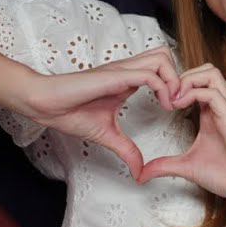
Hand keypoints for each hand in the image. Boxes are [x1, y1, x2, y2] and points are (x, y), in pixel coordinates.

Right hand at [22, 47, 179, 177]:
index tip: (178, 108)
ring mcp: (122, 71)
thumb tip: (139, 171)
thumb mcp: (108, 135)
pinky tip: (163, 106)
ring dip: (175, 80)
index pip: (162, 68)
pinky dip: (163, 87)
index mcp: (129, 80)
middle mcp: (128, 71)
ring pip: (163, 58)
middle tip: (180, 102)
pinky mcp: (115, 76)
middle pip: (166, 55)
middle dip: (181, 77)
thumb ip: (128, 150)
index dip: (176, 84)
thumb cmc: (70, 113)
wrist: (44, 104)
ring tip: (172, 104)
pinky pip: (149, 74)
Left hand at [137, 63, 225, 208]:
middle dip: (183, 75)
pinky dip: (193, 93)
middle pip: (206, 69)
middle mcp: (221, 108)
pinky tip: (179, 107)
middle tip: (167, 95)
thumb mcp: (186, 167)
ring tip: (173, 98)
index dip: (177, 84)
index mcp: (211, 114)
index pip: (198, 82)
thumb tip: (141, 174)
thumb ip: (164, 165)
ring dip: (188, 80)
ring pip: (211, 73)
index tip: (161, 102)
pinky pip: (213, 93)